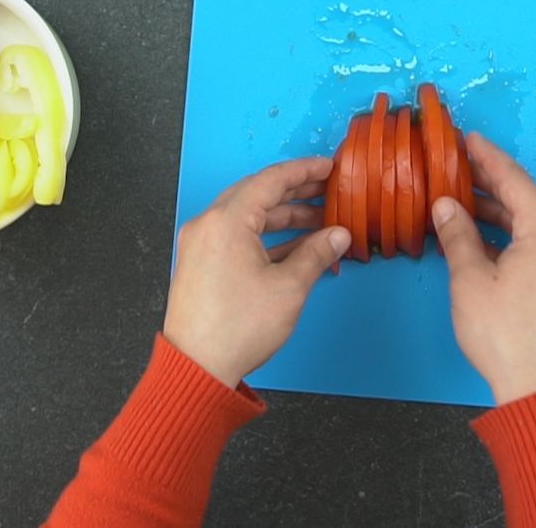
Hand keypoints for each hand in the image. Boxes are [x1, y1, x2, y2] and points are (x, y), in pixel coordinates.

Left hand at [164, 158, 350, 387]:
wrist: (198, 367)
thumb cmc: (236, 329)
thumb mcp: (288, 287)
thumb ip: (316, 253)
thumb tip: (337, 235)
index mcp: (226, 220)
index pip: (271, 180)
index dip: (304, 171)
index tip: (327, 167)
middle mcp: (208, 225)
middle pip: (257, 195)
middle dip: (295, 193)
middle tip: (327, 190)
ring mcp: (201, 244)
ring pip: (248, 217)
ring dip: (283, 217)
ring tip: (319, 223)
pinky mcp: (201, 264)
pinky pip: (237, 237)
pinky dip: (266, 238)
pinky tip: (295, 247)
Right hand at [431, 133, 535, 404]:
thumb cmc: (504, 336)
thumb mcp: (470, 280)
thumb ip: (457, 235)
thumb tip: (445, 206)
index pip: (516, 182)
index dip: (488, 158)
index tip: (469, 140)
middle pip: (528, 199)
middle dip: (494, 181)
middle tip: (463, 163)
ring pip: (534, 223)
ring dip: (501, 210)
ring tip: (466, 199)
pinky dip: (511, 234)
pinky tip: (484, 236)